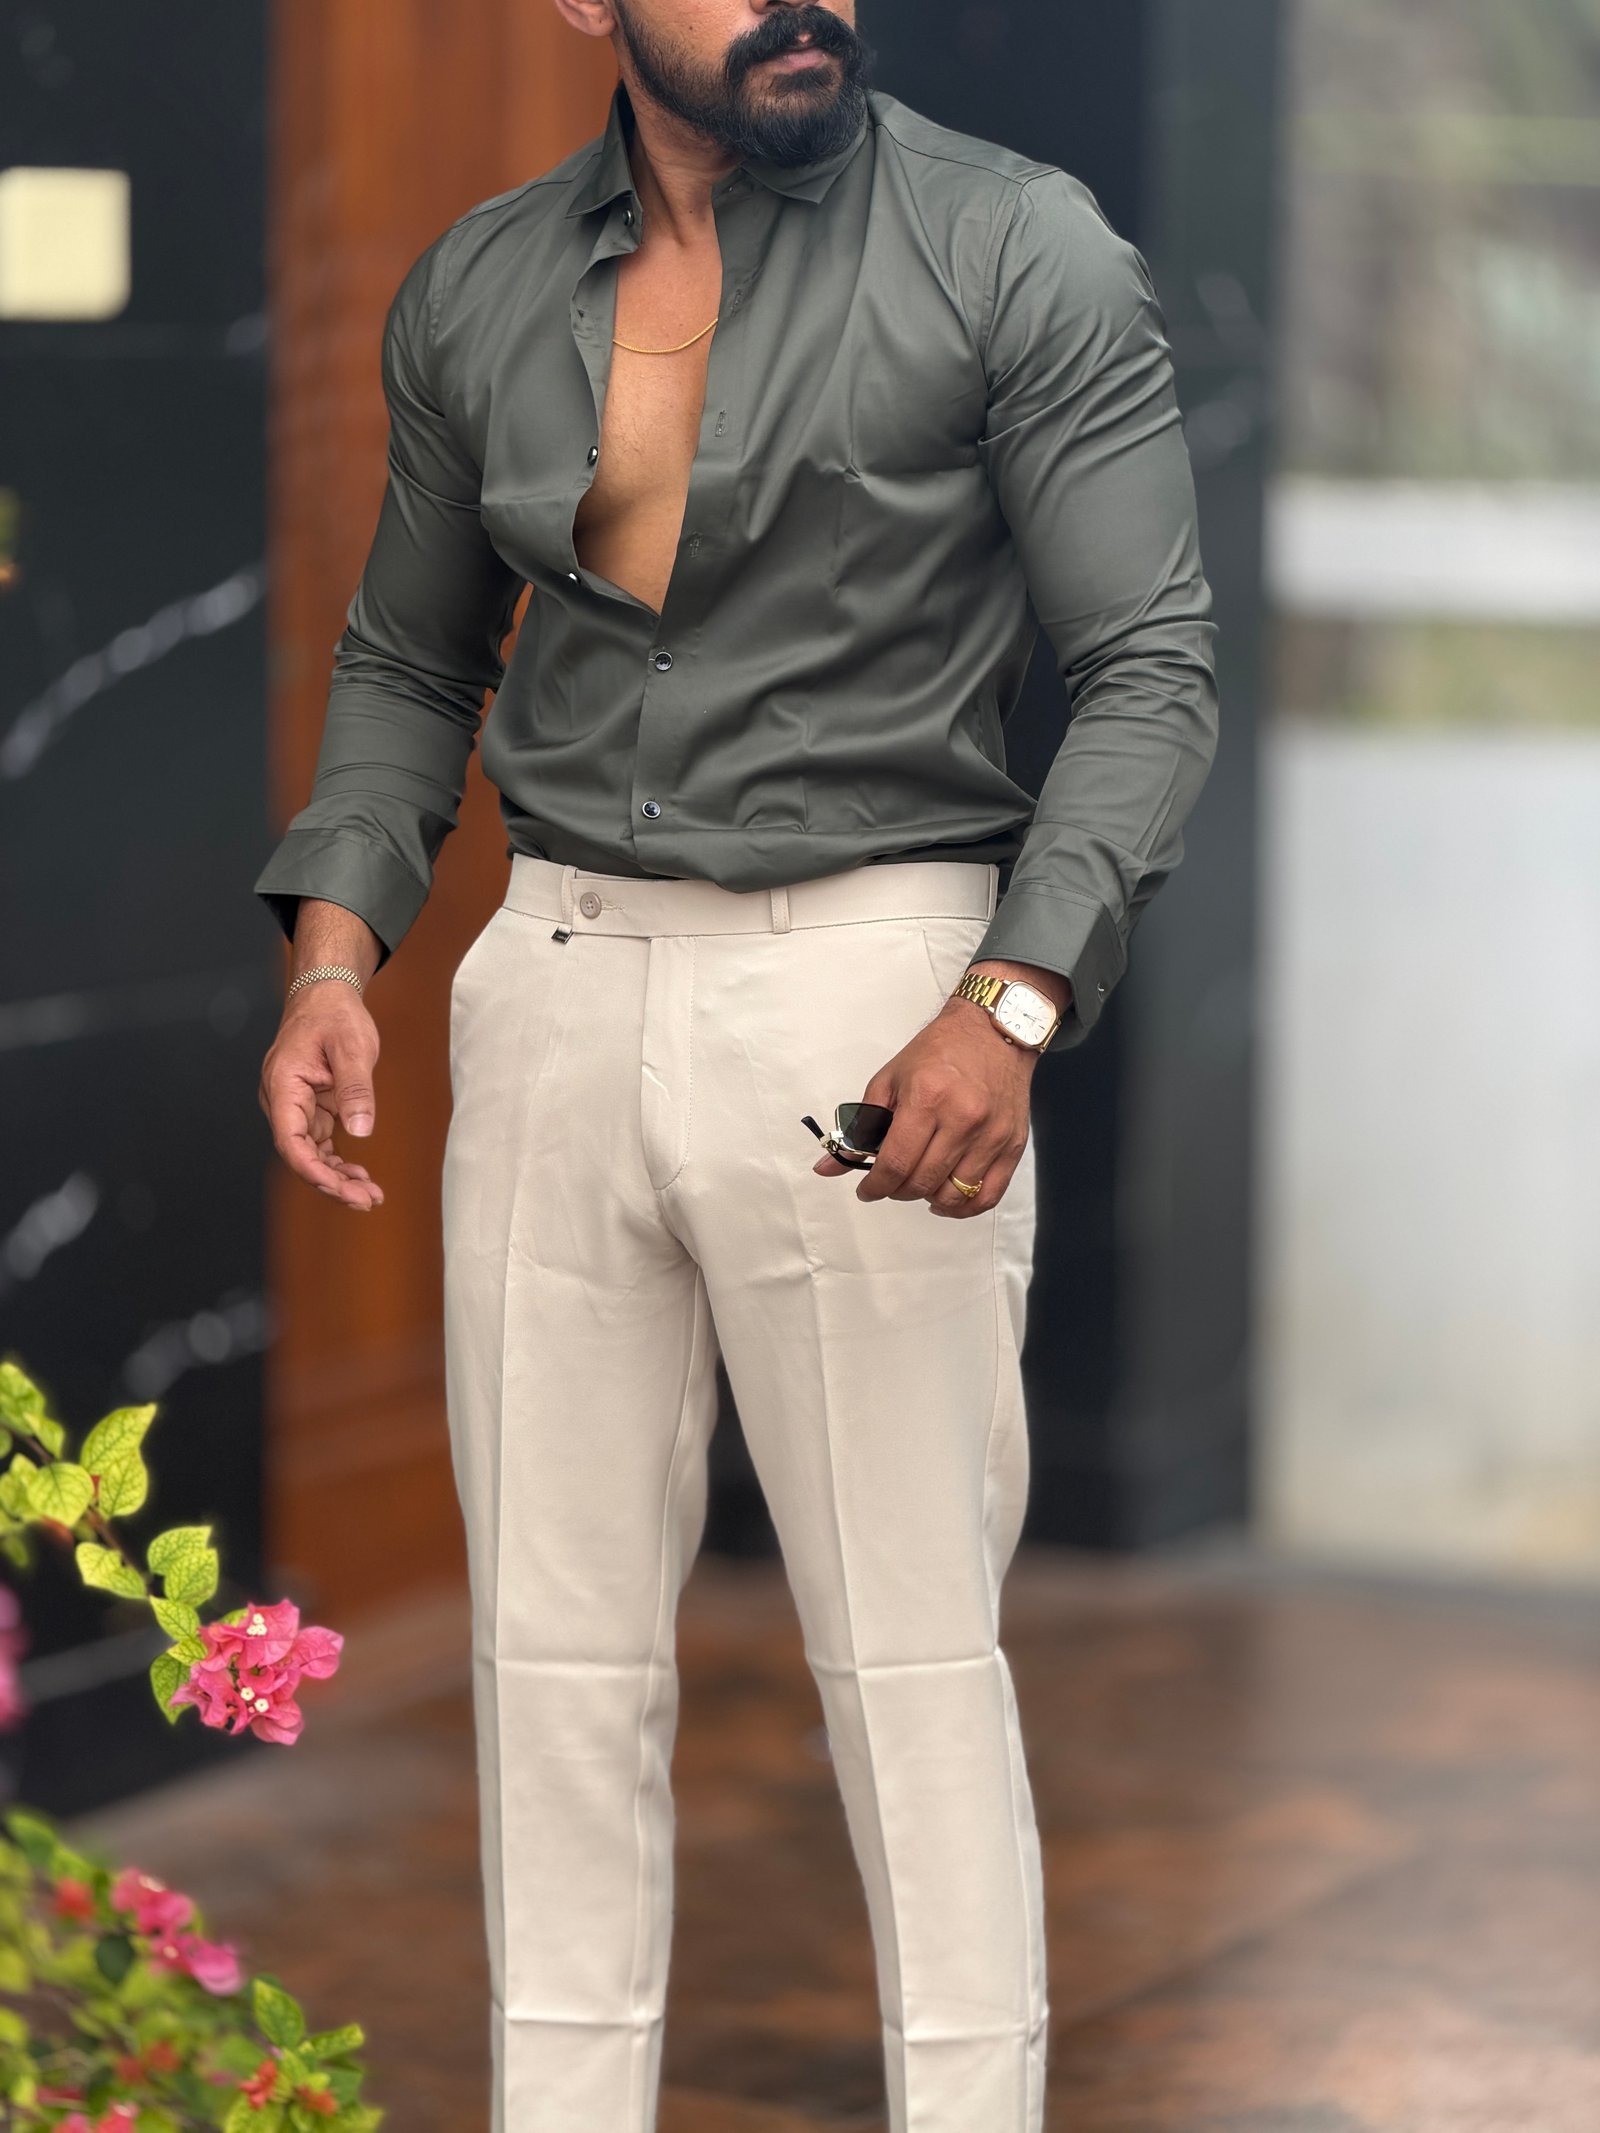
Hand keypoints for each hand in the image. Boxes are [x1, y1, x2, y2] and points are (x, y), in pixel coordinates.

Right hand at [258, 979, 384, 1211]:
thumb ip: (356, 1088)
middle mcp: (282, 1101)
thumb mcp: (353, 1047)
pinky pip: (319, 1144)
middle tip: (367, 1200)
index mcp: (283, 1085)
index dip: (313, 1170)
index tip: (340, 1189)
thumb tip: (361, 1130)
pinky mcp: (310, 1109)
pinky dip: (337, 1162)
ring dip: (336, 1177)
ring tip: (369, 1195)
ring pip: (310, 1154)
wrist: (326, 996)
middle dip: (331, 1182)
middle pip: (300, 1154)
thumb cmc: (335, 1015)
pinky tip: (359, 1176)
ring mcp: (295, 1107)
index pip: (289, 1140)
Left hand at [811, 960, 1065, 1216]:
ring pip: (954, 1195)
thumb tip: (828, 1167)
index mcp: (926, 1098)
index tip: (867, 1190)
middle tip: (891, 1182)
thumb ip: (861, 1126)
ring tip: (918, 1184)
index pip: (895, 1163)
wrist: (994, 1031)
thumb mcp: (890, 1079)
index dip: (875, 1186)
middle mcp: (962, 1119)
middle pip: (923, 1182)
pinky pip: (988, 1195)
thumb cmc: (938, 1052)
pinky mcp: (1013, 1145)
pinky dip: (964, 1208)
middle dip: (898, 1191)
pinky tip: (947, 1198)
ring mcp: (991, 1135)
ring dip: (928, 1198)